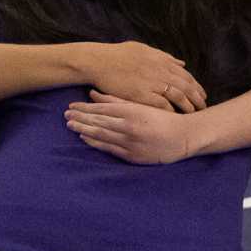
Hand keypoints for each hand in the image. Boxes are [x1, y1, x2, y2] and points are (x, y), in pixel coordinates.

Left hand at [63, 91, 197, 163]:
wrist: (184, 137)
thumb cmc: (163, 118)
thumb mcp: (141, 104)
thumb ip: (117, 99)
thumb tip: (94, 93)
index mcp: (132, 111)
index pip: (101, 109)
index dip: (84, 108)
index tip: (71, 107)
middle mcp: (128, 127)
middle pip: (97, 122)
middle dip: (80, 119)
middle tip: (65, 116)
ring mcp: (129, 142)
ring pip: (101, 136)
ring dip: (83, 130)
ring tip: (71, 126)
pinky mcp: (132, 156)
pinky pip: (109, 149)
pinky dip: (95, 143)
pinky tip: (85, 139)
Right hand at [84, 42, 206, 111]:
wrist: (99, 61)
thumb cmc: (119, 54)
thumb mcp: (144, 49)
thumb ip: (165, 57)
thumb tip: (181, 62)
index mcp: (162, 60)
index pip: (186, 74)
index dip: (196, 86)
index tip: (202, 94)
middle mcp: (160, 71)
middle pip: (186, 86)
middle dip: (197, 98)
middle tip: (203, 107)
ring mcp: (152, 83)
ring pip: (178, 96)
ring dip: (188, 106)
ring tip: (193, 114)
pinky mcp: (142, 94)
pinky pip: (162, 105)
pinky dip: (171, 111)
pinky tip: (175, 117)